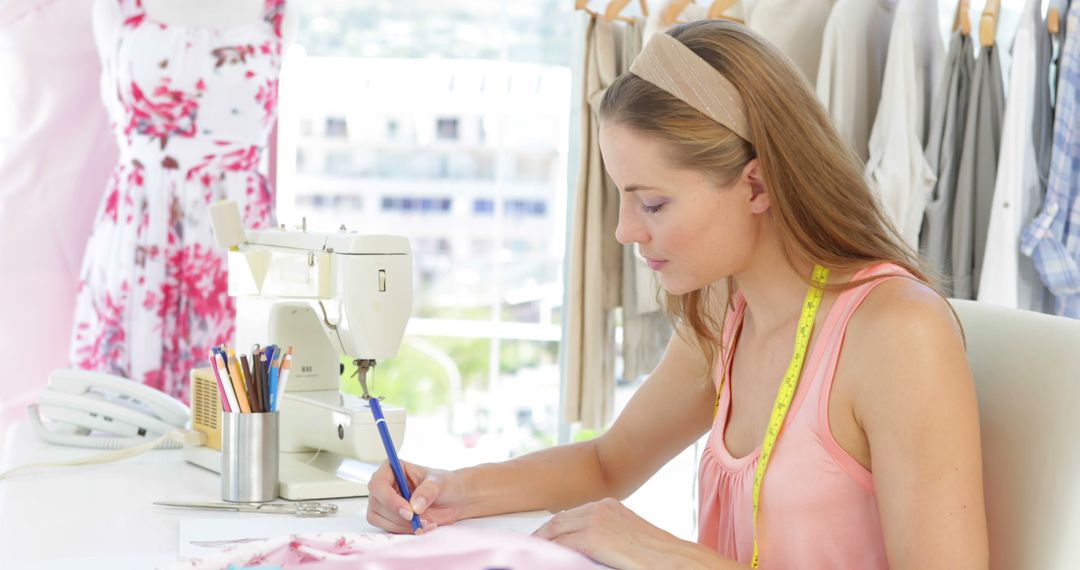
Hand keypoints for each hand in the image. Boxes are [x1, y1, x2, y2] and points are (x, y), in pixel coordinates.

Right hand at [365, 460, 465, 533]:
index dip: (389, 499)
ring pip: (378, 518)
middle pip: (376, 503)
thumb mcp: (440, 483)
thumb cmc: (445, 485)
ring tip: (425, 522)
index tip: (409, 512)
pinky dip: (403, 530)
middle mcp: (384, 484)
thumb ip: (428, 491)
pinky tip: (421, 525)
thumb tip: (414, 505)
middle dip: (398, 516)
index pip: (378, 483)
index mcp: (392, 468)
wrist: (452, 500)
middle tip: (420, 520)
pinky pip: (386, 528)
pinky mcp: (387, 517)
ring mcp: (383, 502)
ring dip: (401, 525)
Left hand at [531, 498, 680, 569]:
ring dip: (541, 544)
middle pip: (558, 520)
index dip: (553, 527)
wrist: (673, 560)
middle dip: (542, 534)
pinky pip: (561, 545)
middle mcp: (600, 507)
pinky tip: (543, 561)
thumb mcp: (626, 535)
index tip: (543, 538)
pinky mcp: (593, 538)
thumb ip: (604, 534)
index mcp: (608, 505)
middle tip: (530, 547)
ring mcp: (595, 521)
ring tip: (530, 554)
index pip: (570, 514)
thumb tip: (580, 545)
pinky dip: (549, 553)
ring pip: (556, 532)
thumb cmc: (655, 554)